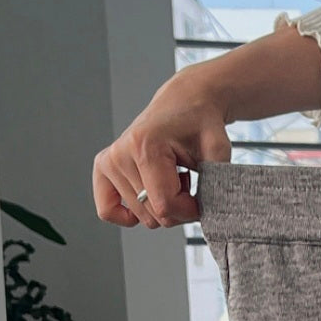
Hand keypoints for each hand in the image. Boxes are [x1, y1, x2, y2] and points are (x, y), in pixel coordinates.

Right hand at [93, 69, 232, 229]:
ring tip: (170, 177)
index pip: (166, 207)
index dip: (190, 210)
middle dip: (178, 209)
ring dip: (162, 205)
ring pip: (141, 217)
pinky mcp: (103, 169)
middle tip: (185, 181)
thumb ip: (215, 181)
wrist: (184, 103)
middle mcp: (120, 154)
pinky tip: (149, 197)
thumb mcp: (217, 149)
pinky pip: (108, 210)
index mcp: (145, 146)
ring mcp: (109, 162)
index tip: (201, 196)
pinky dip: (131, 215)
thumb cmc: (200, 124)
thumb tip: (209, 211)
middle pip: (154, 216)